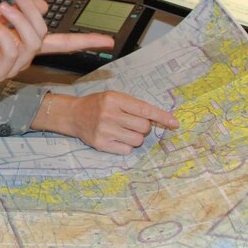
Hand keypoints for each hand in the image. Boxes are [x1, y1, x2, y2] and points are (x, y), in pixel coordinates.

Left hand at [0, 0, 112, 93]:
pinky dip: (3, 34)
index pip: (62, 43)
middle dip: (32, 11)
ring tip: (3, 9)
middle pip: (44, 34)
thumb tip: (43, 4)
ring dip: (19, 21)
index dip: (85, 41)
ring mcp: (12, 66)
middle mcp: (24, 57)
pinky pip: (11, 52)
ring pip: (32, 43)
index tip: (109, 40)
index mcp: (26, 44)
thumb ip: (18, 13)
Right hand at [32, 91, 178, 153]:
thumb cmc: (98, 105)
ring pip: (137, 140)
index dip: (161, 116)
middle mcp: (109, 114)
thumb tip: (158, 119)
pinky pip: (126, 150)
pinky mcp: (101, 144)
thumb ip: (134, 106)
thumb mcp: (114, 97)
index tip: (174, 123)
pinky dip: (125, 146)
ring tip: (123, 131)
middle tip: (133, 123)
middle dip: (143, 127)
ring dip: (135, 137)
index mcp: (115, 99)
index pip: (144, 109)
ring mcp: (105, 130)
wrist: (73, 115)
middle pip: (143, 127)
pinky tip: (116, 138)